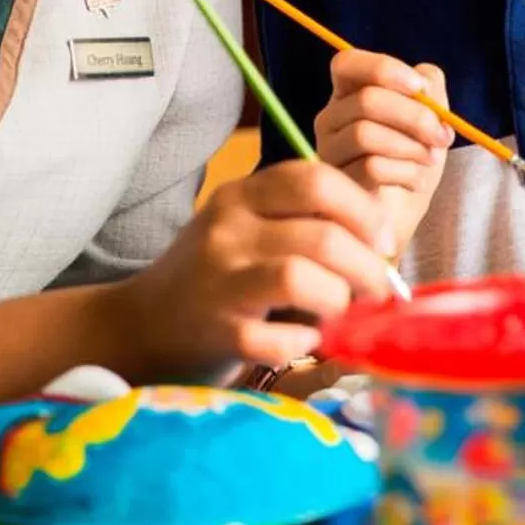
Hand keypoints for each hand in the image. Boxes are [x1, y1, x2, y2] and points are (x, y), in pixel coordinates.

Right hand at [116, 160, 398, 373]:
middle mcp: (229, 228)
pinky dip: (303, 344)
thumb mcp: (251, 230)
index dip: (364, 211)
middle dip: (367, 267)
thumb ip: (306, 222)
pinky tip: (302, 343)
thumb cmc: (217, 277)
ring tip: (340, 316)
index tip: (383, 242)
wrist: (141, 326)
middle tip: (377, 292)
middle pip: (323, 234)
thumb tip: (383, 237)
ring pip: (301, 277)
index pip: (316, 180)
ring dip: (338, 302)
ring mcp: (219, 279)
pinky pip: (276, 338)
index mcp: (244, 195)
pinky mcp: (215, 329)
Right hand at [313, 49, 453, 246]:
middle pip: (366, 101)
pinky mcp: (337, 187)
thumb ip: (429, 90)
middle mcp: (329, 120)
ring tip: (430, 160)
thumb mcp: (428, 121)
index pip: (346, 64)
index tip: (419, 87)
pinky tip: (415, 181)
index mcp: (348, 96)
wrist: (401, 220)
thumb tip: (423, 81)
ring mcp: (328, 154)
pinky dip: (406, 172)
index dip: (382, 68)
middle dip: (415, 117)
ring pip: (365, 134)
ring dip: (412, 147)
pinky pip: (370, 168)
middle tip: (442, 137)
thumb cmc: (411, 164)